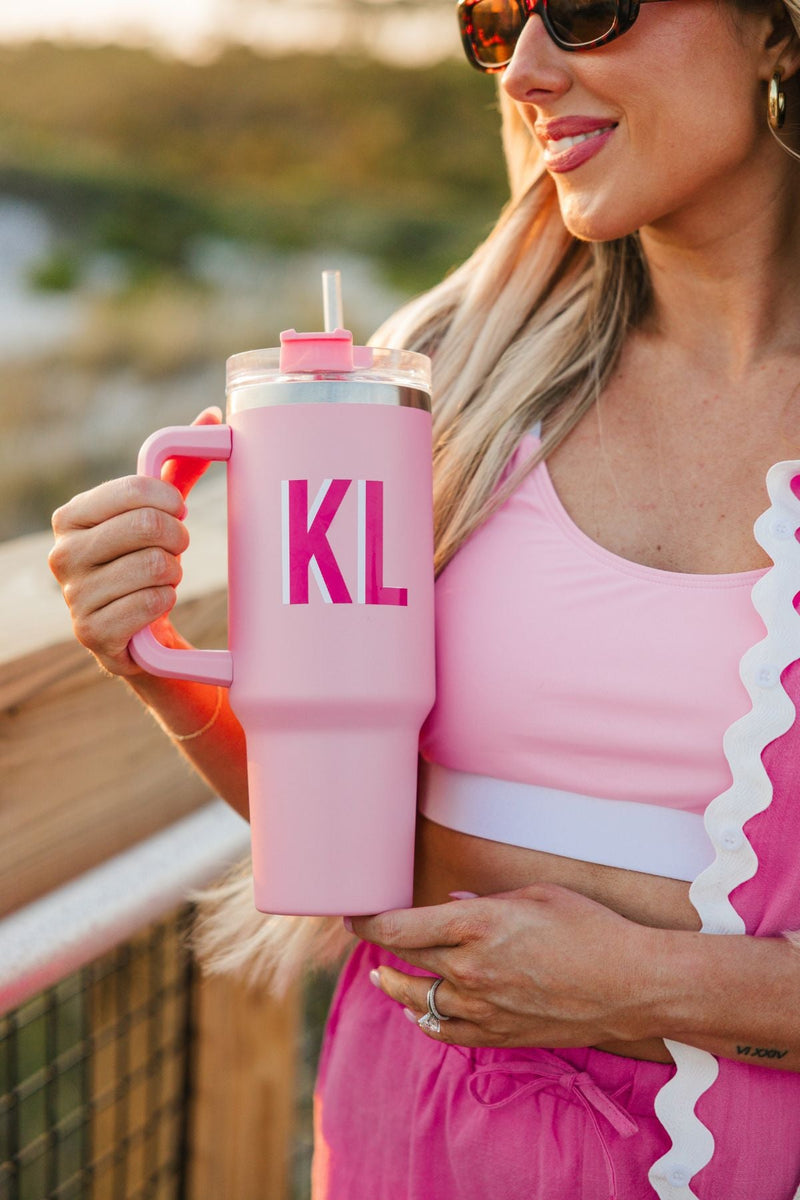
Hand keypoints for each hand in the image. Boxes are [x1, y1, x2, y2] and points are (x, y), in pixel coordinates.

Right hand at [49, 407, 222, 677]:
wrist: (140, 634)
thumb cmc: (148, 561)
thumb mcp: (159, 513)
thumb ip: (180, 466)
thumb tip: (213, 416)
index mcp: (71, 516)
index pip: (136, 490)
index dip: (171, 502)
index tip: (178, 514)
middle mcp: (62, 554)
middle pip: (148, 526)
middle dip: (177, 539)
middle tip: (175, 549)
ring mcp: (73, 597)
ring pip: (155, 566)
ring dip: (173, 574)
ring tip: (162, 579)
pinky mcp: (92, 633)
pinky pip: (153, 603)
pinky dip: (166, 602)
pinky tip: (154, 605)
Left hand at [351, 884, 661, 1048]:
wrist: (630, 984)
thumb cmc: (588, 928)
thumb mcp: (534, 895)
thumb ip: (484, 903)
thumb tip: (450, 909)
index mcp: (476, 925)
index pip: (401, 926)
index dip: (368, 920)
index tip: (353, 914)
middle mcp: (470, 969)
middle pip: (407, 958)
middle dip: (381, 945)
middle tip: (366, 934)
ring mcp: (482, 1007)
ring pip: (418, 999)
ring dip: (396, 985)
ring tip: (382, 976)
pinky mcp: (498, 1034)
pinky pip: (445, 1031)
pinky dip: (424, 1020)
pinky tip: (417, 1013)